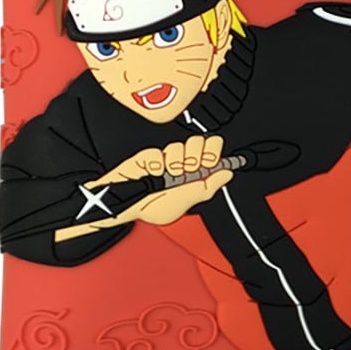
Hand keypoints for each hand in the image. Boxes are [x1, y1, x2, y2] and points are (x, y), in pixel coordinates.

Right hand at [87, 136, 231, 226]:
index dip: (214, 153)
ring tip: (169, 177)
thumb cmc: (150, 207)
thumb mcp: (184, 204)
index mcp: (195, 176)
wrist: (123, 205)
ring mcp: (167, 158)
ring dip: (176, 165)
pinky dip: (157, 166)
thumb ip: (206, 188)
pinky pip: (161, 153)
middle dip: (197, 156)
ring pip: (182, 147)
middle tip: (191, 169)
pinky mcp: (151, 154)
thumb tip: (227, 173)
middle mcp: (183, 165)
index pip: (213, 153)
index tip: (212, 162)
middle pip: (201, 142)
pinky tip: (153, 174)